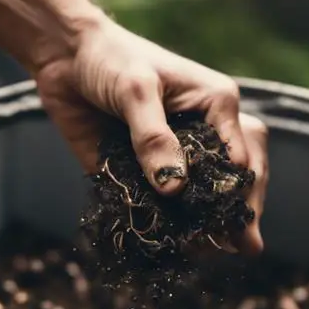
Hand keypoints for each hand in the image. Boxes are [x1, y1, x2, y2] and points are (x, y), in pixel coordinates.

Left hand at [36, 15, 267, 253]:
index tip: (240, 224)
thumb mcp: (136, 90)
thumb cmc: (110, 58)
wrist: (64, 56)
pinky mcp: (144, 173)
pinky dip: (170, 227)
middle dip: (240, 214)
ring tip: (206, 252)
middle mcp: (204, 134)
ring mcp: (175, 157)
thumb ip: (153, 137)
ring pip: (203, 199)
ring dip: (207, 227)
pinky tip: (176, 248)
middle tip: (243, 248)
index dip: (244, 192)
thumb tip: (173, 189)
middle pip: (235, 181)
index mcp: (216, 107)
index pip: (242, 156)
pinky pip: (164, 206)